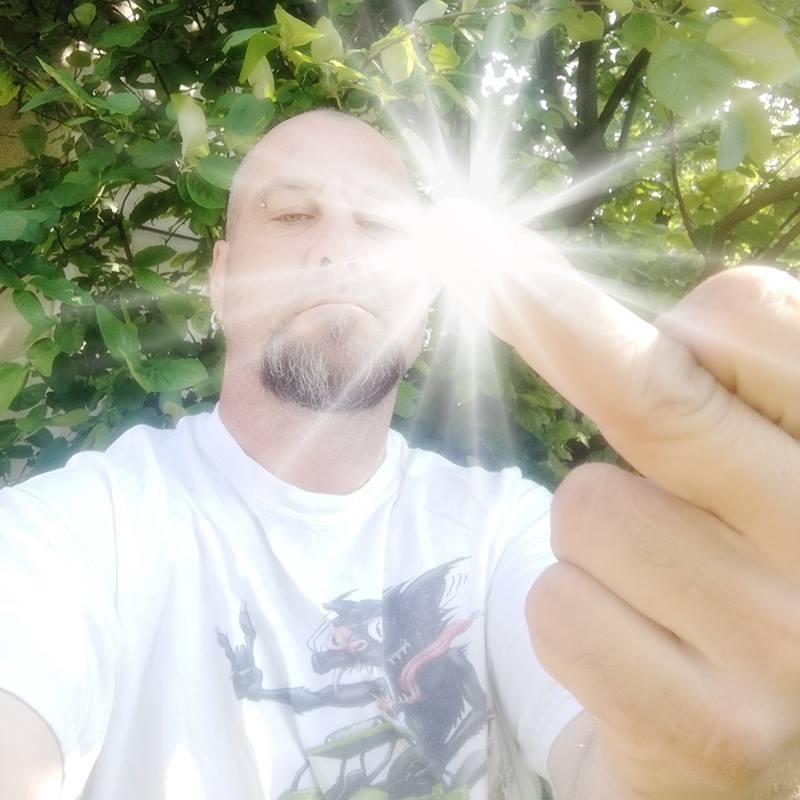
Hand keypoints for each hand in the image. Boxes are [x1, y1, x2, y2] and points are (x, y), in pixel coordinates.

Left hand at [485, 249, 799, 797]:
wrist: (748, 759)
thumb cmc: (739, 581)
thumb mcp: (753, 475)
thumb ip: (710, 394)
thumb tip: (550, 295)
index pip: (753, 319)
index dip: (663, 305)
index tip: (568, 286)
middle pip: (655, 393)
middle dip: (552, 321)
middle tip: (473, 253)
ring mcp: (779, 649)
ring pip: (588, 506)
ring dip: (591, 534)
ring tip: (654, 585)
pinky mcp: (702, 730)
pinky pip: (559, 605)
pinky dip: (570, 615)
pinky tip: (633, 652)